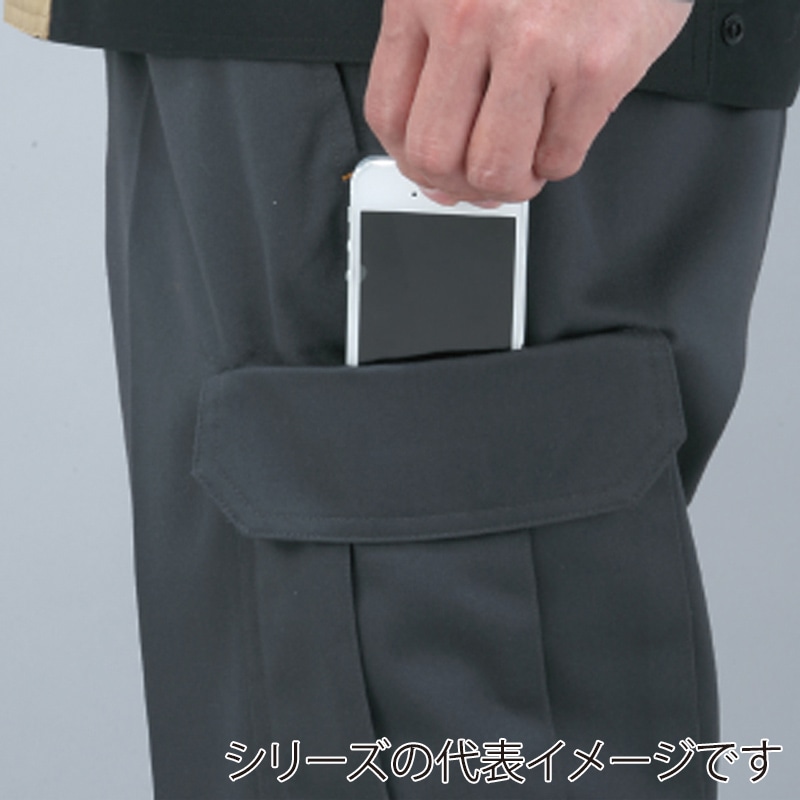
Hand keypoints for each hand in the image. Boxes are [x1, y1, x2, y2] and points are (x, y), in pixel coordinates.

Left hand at [365, 0, 691, 204]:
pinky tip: (562, 133)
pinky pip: (558, 158)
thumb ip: (436, 56)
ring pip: (493, 168)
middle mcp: (469, 15)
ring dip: (511, 183)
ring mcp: (533, 41)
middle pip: (434, 153)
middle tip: (483, 178)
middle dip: (460, 184)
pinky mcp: (594, 64)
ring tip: (525, 162)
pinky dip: (558, 161)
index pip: (388, 114)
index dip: (410, 161)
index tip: (433, 169)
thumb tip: (435, 164)